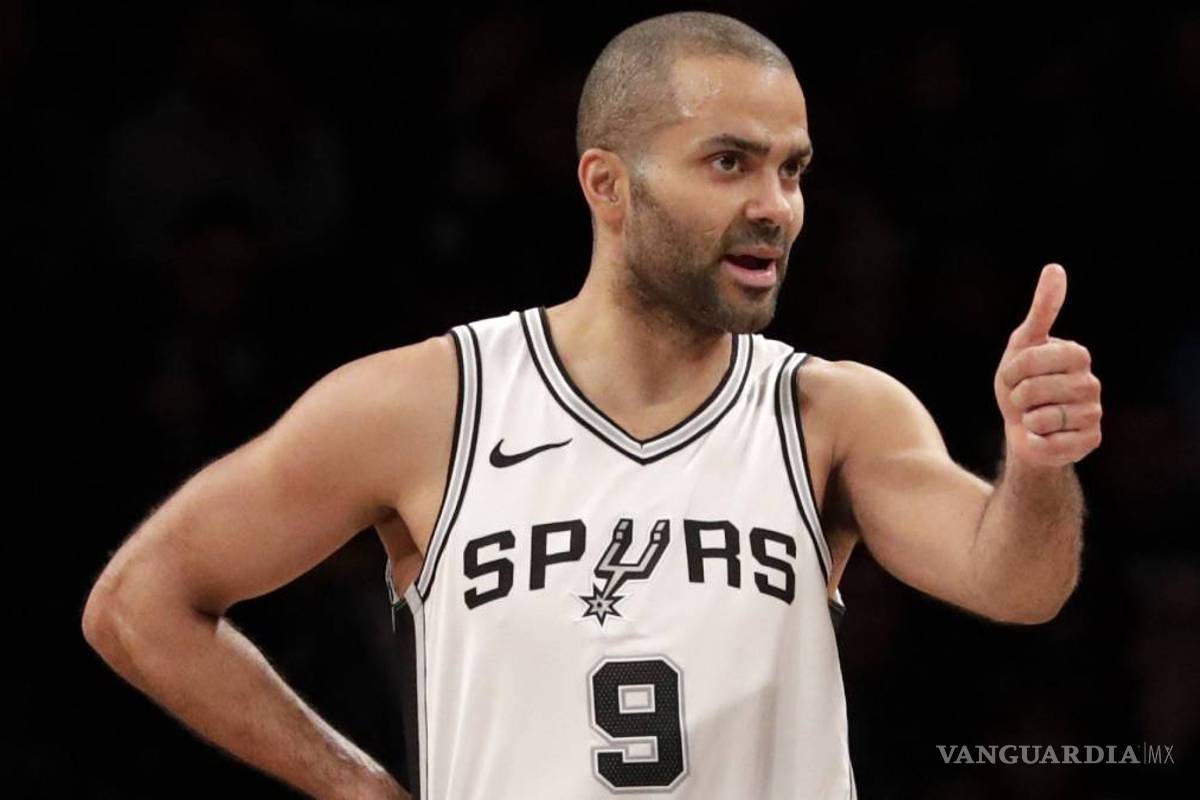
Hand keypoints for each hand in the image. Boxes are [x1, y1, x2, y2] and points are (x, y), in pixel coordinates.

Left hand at [994, 264, 1102, 467]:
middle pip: (1033, 389)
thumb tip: (1055, 267)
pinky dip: (1034, 442)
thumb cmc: (1022, 383)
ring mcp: (1093, 414)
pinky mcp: (1089, 442)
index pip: (1031, 360)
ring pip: (1041, 418)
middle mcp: (1092, 383)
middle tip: (1024, 399)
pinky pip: (1047, 444)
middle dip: (1016, 396)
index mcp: (1077, 355)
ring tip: (1034, 417)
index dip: (1012, 370)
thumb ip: (1042, 309)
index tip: (1015, 375)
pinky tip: (1043, 437)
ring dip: (1026, 420)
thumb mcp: (1024, 344)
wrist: (1023, 429)